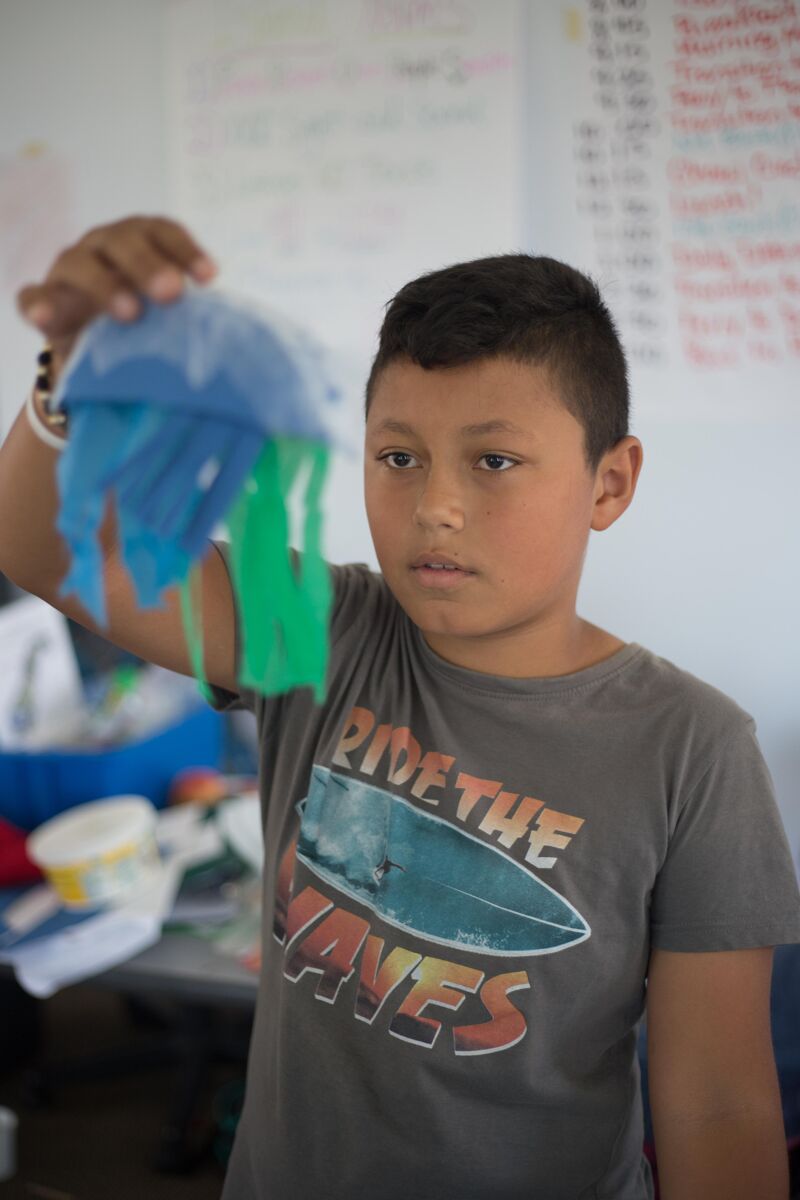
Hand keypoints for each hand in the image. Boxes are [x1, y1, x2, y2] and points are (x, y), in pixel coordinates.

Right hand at [16, 215, 217, 373]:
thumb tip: (228, 340)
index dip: (186, 250)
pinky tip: (46, 320)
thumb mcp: (170, 317)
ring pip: (81, 264)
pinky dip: (37, 305)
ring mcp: (70, 270)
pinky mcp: (44, 299)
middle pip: (124, 241)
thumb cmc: (145, 324)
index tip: (210, 277)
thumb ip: (190, 317)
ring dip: (106, 286)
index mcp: (140, 241)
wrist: (95, 351)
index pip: (163, 231)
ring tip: (131, 314)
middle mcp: (104, 247)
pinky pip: (32, 296)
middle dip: (149, 265)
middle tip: (172, 293)